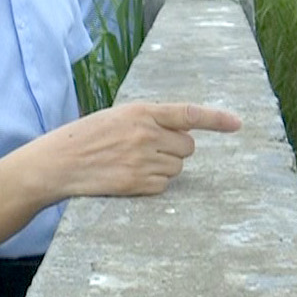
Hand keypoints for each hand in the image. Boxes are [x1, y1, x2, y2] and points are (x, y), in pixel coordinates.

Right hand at [45, 102, 240, 196]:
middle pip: (187, 146)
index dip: (216, 119)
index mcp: (142, 111)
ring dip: (163, 167)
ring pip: (177, 168)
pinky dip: (152, 184)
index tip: (237, 124)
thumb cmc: (89, 136)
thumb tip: (184, 130)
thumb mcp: (120, 116)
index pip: (188, 113)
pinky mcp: (136, 183)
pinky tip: (129, 176)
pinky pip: (163, 186)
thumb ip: (151, 119)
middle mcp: (145, 134)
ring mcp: (142, 160)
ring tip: (133, 162)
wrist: (59, 161)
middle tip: (148, 149)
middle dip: (175, 149)